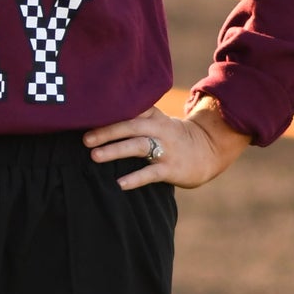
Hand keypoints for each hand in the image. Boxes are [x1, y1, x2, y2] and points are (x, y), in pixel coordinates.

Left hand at [84, 99, 250, 190]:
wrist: (208, 150)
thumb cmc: (172, 136)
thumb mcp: (157, 121)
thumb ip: (135, 117)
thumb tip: (98, 118)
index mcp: (153, 116)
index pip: (130, 109)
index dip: (110, 111)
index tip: (88, 113)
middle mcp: (159, 129)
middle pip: (131, 126)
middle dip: (107, 131)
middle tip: (85, 139)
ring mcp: (166, 149)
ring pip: (138, 146)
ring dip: (116, 150)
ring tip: (95, 156)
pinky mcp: (171, 168)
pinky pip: (150, 173)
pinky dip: (134, 178)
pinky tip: (119, 184)